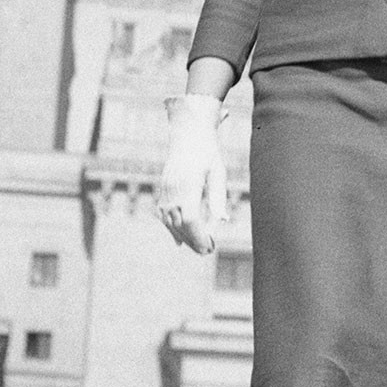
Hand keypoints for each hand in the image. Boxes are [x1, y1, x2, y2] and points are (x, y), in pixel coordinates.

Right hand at [157, 94, 229, 254]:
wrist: (188, 134)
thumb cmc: (208, 153)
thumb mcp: (218, 173)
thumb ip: (218, 197)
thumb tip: (223, 221)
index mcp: (189, 184)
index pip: (190, 218)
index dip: (198, 236)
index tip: (210, 246)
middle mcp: (174, 189)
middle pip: (180, 224)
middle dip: (193, 241)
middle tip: (207, 252)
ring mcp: (165, 190)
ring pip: (170, 221)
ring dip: (183, 237)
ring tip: (198, 247)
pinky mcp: (163, 190)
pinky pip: (164, 215)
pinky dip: (171, 228)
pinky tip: (180, 241)